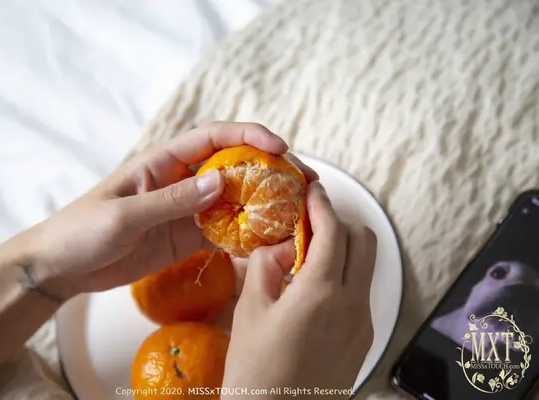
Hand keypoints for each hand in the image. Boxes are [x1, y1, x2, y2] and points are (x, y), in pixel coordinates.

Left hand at [14, 122, 316, 298]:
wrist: (62, 268)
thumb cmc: (82, 231)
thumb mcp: (123, 216)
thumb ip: (171, 201)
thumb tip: (222, 181)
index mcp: (163, 162)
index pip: (213, 138)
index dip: (249, 136)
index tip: (279, 148)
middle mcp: (181, 181)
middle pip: (233, 166)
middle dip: (269, 169)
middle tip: (303, 181)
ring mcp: (187, 210)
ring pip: (234, 199)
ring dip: (264, 202)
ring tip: (297, 211)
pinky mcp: (187, 238)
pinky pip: (224, 231)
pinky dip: (247, 234)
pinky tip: (268, 240)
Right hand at [222, 181, 376, 397]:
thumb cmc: (254, 371)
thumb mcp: (249, 311)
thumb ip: (267, 267)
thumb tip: (282, 247)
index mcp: (320, 293)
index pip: (332, 231)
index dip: (322, 204)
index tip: (312, 188)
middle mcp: (351, 304)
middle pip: (363, 241)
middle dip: (338, 223)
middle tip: (308, 223)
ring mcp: (362, 324)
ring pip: (365, 267)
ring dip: (342, 250)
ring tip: (306, 257)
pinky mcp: (362, 340)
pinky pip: (359, 292)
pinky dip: (342, 277)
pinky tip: (312, 290)